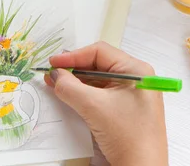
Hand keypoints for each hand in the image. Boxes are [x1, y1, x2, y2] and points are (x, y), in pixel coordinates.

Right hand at [44, 42, 167, 165]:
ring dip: (77, 83)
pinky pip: (101, 94)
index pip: (100, 52)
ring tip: (57, 85)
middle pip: (98, 65)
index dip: (74, 56)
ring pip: (98, 81)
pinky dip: (84, 94)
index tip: (54, 63)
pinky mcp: (126, 109)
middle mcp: (136, 78)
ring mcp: (132, 94)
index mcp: (136, 70)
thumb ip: (70, 87)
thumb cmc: (129, 136)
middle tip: (53, 74)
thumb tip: (55, 75)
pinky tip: (69, 96)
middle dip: (74, 70)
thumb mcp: (94, 107)